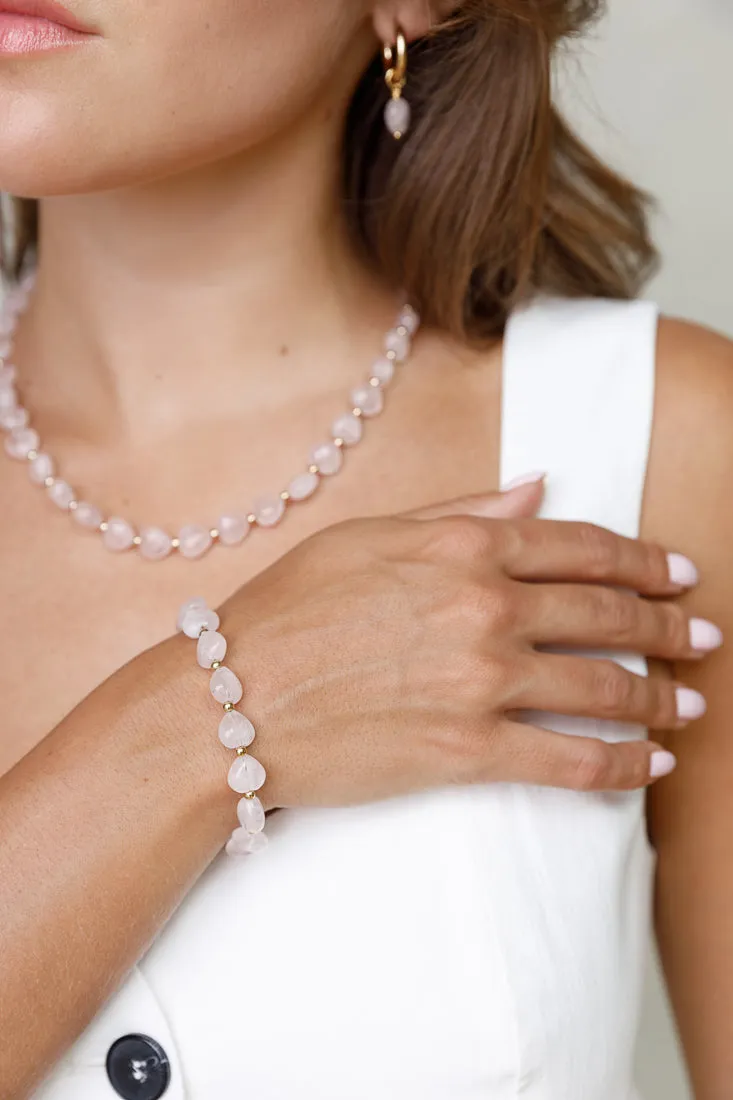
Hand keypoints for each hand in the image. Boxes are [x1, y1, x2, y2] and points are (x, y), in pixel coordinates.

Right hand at [216, 479, 716, 806]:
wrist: (229, 701)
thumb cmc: (286, 612)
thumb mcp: (366, 535)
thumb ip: (460, 512)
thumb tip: (537, 487)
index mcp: (462, 547)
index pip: (580, 546)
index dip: (642, 560)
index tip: (678, 573)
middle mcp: (484, 608)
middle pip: (606, 612)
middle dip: (667, 624)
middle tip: (702, 635)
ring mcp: (480, 681)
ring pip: (603, 687)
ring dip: (658, 697)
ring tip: (689, 704)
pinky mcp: (468, 751)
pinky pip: (570, 761)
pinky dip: (621, 765)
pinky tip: (648, 766)